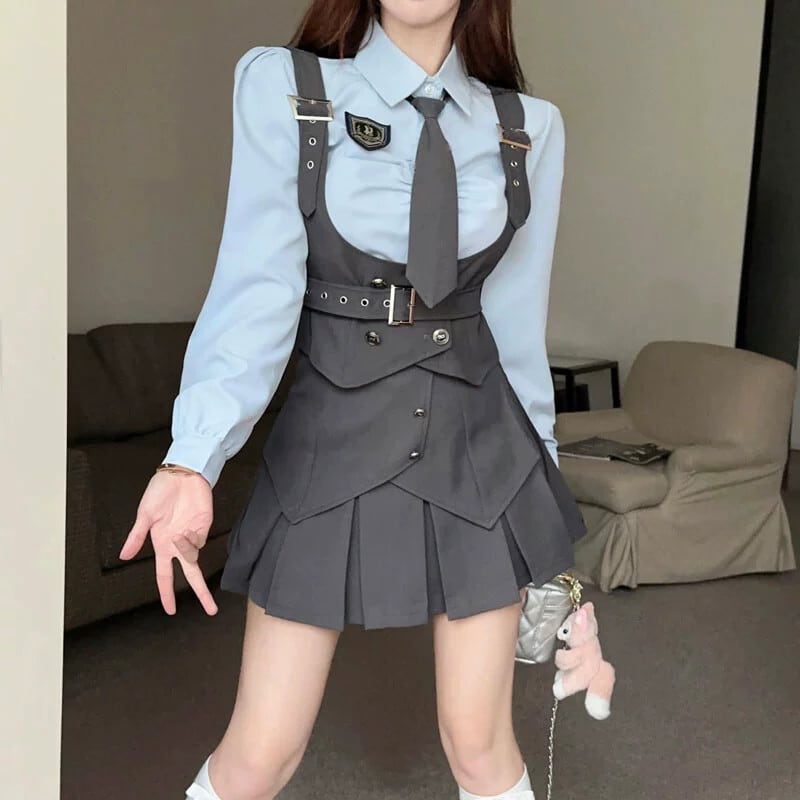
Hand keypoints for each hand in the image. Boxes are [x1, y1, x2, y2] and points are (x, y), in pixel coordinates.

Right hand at [119, 469, 218, 615]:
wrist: (180, 473)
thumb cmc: (160, 492)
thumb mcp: (144, 515)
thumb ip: (136, 537)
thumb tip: (123, 556)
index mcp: (162, 544)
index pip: (165, 574)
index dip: (167, 593)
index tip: (170, 611)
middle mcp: (178, 543)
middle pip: (191, 573)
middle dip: (200, 592)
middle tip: (211, 611)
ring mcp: (193, 534)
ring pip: (193, 555)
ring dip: (186, 549)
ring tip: (179, 529)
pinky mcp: (205, 524)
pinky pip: (201, 540)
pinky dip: (194, 538)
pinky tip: (188, 524)